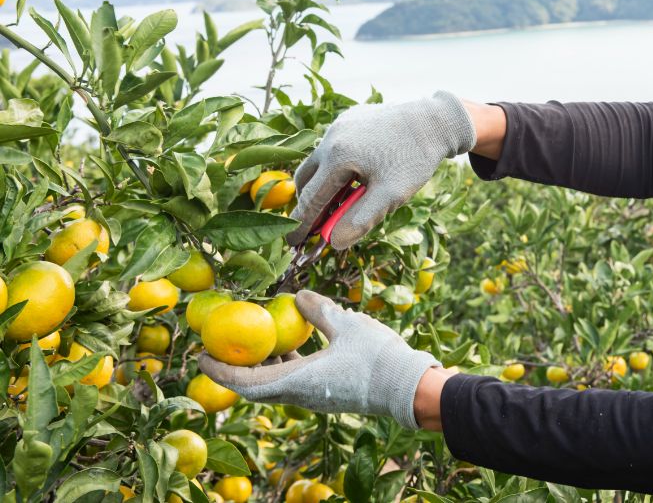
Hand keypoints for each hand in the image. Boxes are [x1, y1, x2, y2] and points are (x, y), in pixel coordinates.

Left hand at [198, 290, 440, 428]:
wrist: (408, 386)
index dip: (220, 371)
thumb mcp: (347, 323)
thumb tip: (296, 296)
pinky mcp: (327, 394)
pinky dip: (283, 366)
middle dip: (235, 368)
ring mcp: (315, 398)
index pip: (247, 382)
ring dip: (261, 366)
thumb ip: (318, 310)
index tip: (202, 356)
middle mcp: (301, 395)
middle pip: (256, 387)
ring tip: (255, 341)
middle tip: (222, 346)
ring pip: (275, 385)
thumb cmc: (377, 356)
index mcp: (299, 381)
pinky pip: (294, 382)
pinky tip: (291, 345)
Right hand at [287, 90, 476, 249]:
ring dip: (323, 184)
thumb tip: (335, 243)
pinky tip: (355, 177)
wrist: (434, 121)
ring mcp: (339, 125)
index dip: (302, 224)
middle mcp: (331, 138)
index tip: (292, 243)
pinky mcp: (350, 118)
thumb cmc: (414, 159)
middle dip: (308, 203)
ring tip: (339, 203)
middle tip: (316, 224)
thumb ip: (361, 220)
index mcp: (337, 157)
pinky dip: (335, 166)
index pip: (311, 198)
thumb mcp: (391, 195)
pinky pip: (333, 146)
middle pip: (306, 178)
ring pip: (319, 161)